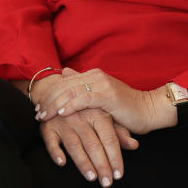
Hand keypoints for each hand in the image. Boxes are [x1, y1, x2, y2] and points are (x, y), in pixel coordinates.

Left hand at [35, 67, 163, 134]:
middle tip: (37, 113)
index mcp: (92, 75)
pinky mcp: (108, 95)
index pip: (63, 82)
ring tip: (44, 115)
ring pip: (70, 92)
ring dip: (55, 105)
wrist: (150, 110)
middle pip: (63, 85)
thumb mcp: (102, 94)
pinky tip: (61, 114)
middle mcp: (95, 76)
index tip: (38, 106)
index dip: (49, 94)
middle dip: (48, 100)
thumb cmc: (125, 107)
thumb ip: (84, 84)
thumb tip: (65, 71)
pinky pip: (85, 99)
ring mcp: (102, 84)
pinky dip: (71, 106)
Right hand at [39, 109, 138, 186]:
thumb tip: (134, 145)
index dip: (115, 157)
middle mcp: (81, 117)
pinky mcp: (48, 126)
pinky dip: (55, 152)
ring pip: (74, 144)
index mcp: (97, 114)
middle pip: (93, 144)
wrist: (57, 90)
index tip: (119, 175)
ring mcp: (64, 122)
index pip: (109, 138)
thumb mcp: (105, 115)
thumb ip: (119, 132)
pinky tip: (62, 162)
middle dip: (101, 165)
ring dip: (83, 162)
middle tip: (107, 183)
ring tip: (92, 177)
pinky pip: (50, 141)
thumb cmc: (86, 107)